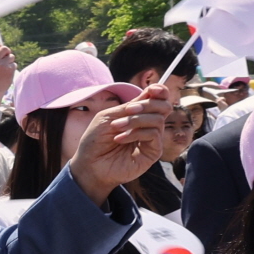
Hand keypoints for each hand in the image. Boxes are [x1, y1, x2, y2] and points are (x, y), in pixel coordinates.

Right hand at [0, 43, 16, 107]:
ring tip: (5, 68)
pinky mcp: (9, 70)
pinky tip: (7, 73)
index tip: (1, 49)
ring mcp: (1, 65)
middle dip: (7, 52)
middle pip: (4, 48)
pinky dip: (12, 68)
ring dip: (10, 61)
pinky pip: (14, 64)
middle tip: (7, 56)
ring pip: (11, 56)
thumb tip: (1, 47)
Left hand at [66, 85, 177, 201]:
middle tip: (128, 110)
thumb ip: (129, 106)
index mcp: (139, 113)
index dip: (160, 91)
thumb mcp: (108, 117)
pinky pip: (153, 135)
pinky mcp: (153, 152)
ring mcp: (152, 138)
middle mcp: (148, 124)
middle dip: (146, 104)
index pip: (159, 98)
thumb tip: (151, 93)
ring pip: (157, 120)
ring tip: (116, 127)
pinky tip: (120, 139)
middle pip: (163, 106)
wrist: (89, 164)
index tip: (153, 89)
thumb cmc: (96, 141)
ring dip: (135, 120)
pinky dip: (135, 133)